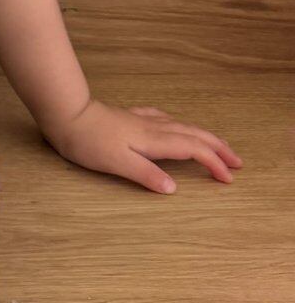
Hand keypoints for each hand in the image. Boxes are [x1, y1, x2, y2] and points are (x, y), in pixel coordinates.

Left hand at [41, 98, 242, 193]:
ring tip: (216, 145)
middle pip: (194, 134)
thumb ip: (145, 174)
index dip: (214, 163)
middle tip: (238, 162)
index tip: (229, 179)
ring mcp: (142, 120)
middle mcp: (153, 127)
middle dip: (218, 147)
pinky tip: (174, 125)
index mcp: (154, 140)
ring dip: (203, 136)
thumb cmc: (88, 141)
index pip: (193, 149)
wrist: (66, 113)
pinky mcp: (130, 117)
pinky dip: (179, 126)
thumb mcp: (116, 163)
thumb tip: (173, 188)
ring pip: (182, 125)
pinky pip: (165, 119)